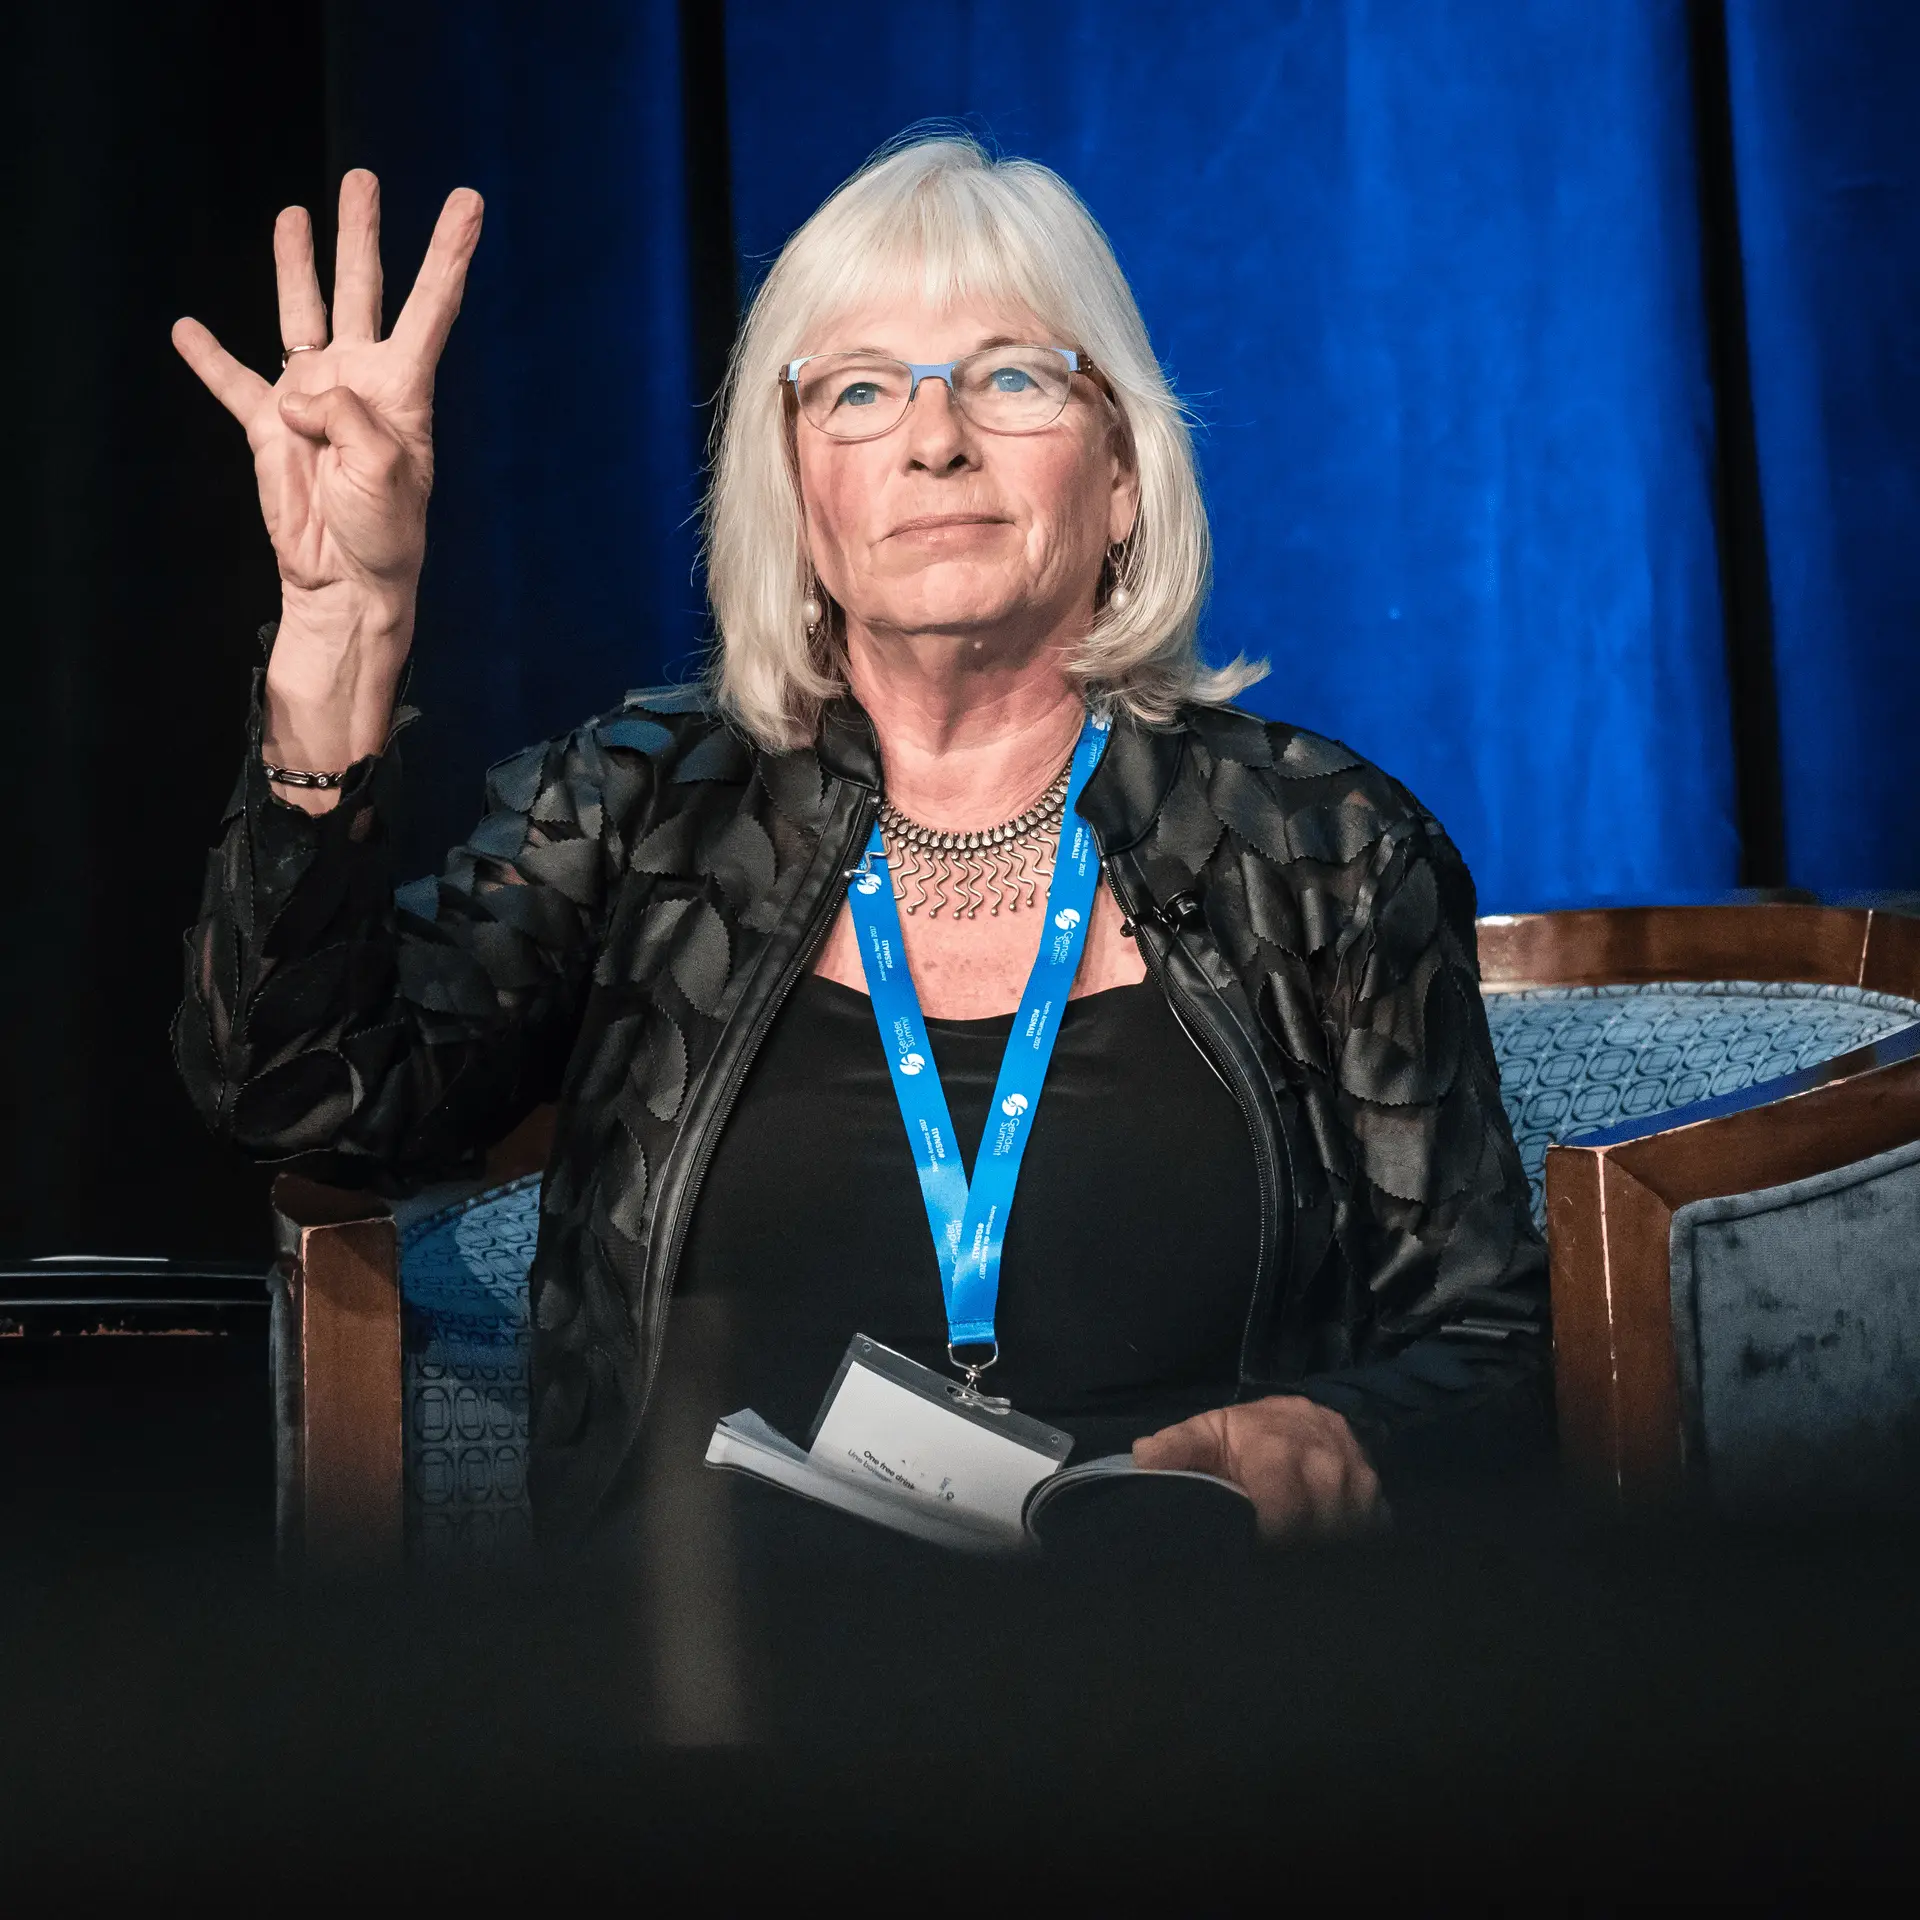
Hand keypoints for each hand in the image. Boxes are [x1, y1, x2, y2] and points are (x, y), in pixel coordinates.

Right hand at [172, 170, 482, 800]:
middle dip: (361, 234)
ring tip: (292, 214)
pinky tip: (188, 328)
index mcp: (402, 389)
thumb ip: (346, 417)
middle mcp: (360, 381)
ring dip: (295, 265)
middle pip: (361, 290)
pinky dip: (210, 358)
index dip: (448, 253)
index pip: (430, 306)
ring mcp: (315, 400)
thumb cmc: (386, 533)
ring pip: (301, 314)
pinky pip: (235, 383)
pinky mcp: (272, 429)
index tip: (468, 202)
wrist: (346, 582)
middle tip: (362, 179)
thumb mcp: (385, 471)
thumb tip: (301, 393)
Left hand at [1132, 1395, 1384, 1540]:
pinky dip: (1353, 1545)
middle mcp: (1327, 1464)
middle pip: (1319, 1531)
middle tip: (1270, 1563)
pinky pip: (1374, 1531)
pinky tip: (1327, 1552)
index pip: (1282, 1513)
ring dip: (1322, 1551)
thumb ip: (1176, 1449)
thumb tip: (1141, 1459)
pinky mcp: (1378, 1495)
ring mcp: (1359, 1480)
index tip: (1249, 1556)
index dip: (1267, 1542)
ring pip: (1348, 1534)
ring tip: (1294, 1561)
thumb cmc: (1245, 1434)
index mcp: (1279, 1451)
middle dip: (1294, 1552)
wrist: (1300, 1415)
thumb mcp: (1206, 1434)